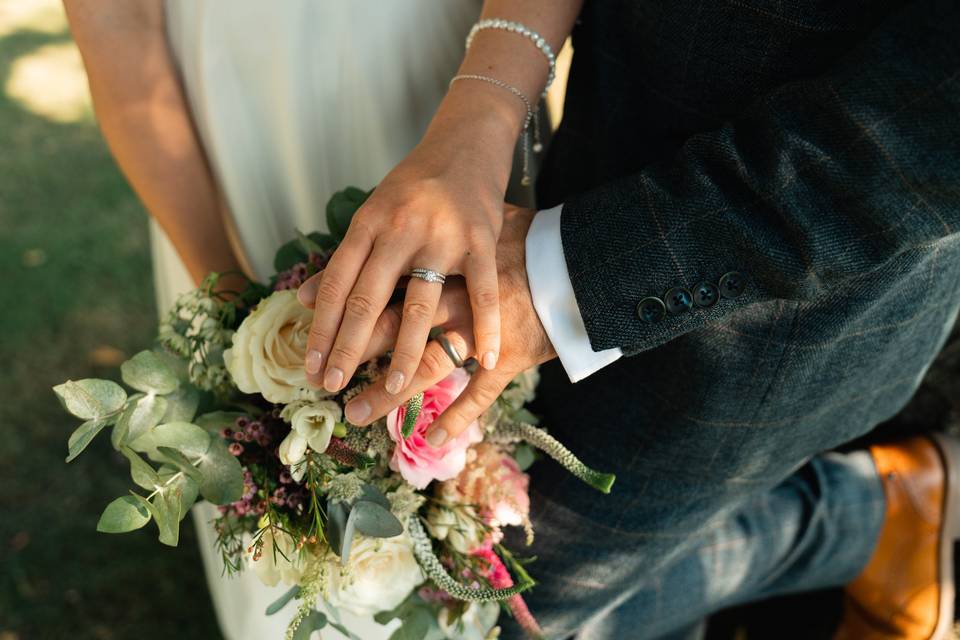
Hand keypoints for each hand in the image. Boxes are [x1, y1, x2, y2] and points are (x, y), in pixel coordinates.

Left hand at [297, 84, 526, 396]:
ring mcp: (442, 234)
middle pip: (368, 297)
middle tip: (334, 385)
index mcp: (369, 222)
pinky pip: (480, 290)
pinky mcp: (481, 239)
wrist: (466, 142)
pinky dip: (486, 326)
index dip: (322, 328)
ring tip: (394, 386)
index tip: (310, 365)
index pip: (338, 283)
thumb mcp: (372, 214)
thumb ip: (343, 259)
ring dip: (406, 348)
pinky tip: (483, 358)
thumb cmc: (415, 185)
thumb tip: (305, 300)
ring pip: (419, 301)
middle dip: (349, 346)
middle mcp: (400, 228)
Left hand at [339, 206, 556, 445]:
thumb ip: (434, 234)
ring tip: (355, 411)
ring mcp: (482, 330)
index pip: (383, 285)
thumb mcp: (476, 226)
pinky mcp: (509, 355)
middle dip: (355, 354)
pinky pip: (480, 392)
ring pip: (429, 364)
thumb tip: (392, 227)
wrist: (578, 261)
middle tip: (322, 378)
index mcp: (443, 261)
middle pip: (396, 326)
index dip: (346, 307)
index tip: (311, 323)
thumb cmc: (524, 240)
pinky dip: (457, 416)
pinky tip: (431, 437)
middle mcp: (456, 296)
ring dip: (390, 391)